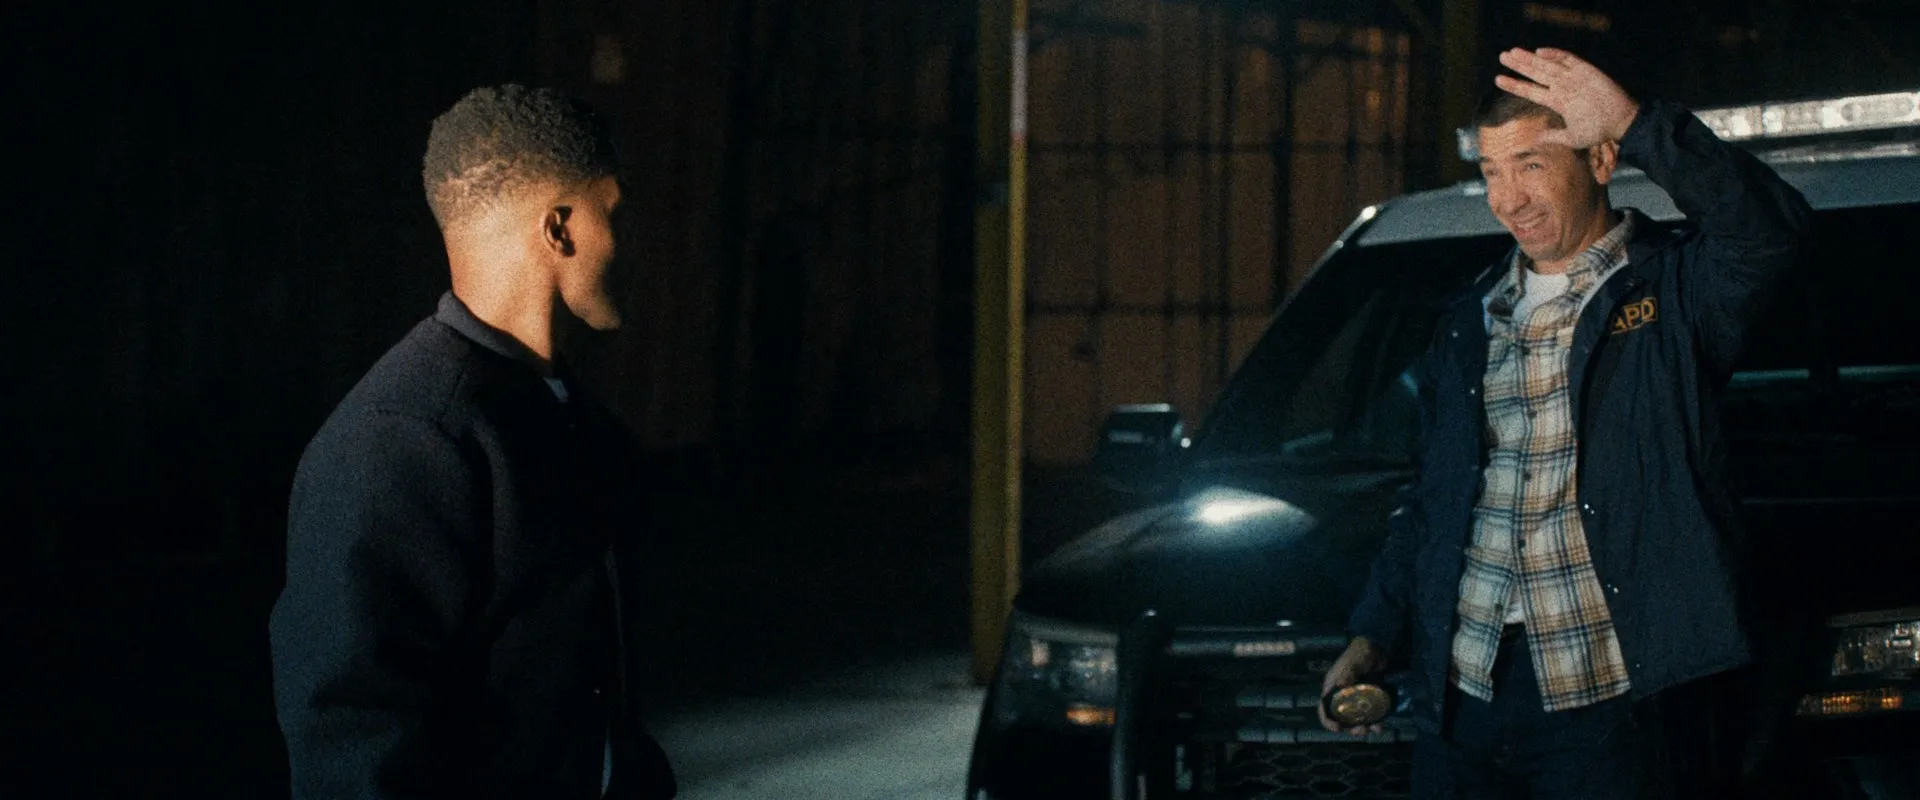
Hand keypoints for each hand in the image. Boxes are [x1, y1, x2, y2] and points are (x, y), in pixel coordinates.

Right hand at [1318, 636, 1386, 735]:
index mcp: (1332, 688)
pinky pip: (1370, 715)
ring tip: (1375, 729)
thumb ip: (1348, 672)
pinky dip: (1375, 722)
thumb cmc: (1361, 653)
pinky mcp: (1369, 700)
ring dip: (1364, 728)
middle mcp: (1342, 696)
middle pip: (1342, 719)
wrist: (1379, 648)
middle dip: (1350, 728)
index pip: (1324, 708)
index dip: (1327, 721)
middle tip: (1361, 730)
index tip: (1337, 728)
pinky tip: (1381, 724)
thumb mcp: (1353, 662)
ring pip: (1357, 720)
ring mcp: (1356, 699)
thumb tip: (1341, 684)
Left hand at [1493, 47, 1639, 148]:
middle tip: (1502, 56)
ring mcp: (1573, 78)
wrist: (1621, 122)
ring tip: (1512, 52)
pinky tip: (1540, 52)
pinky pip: (1569, 60)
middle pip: (1535, 73)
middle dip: (1519, 65)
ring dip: (1530, 58)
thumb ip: (1553, 136)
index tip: (1497, 79)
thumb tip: (1535, 139)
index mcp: (1557, 101)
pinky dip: (1556, 55)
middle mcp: (1562, 87)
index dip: (1514, 85)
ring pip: (1547, 65)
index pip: (1530, 90)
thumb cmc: (1599, 130)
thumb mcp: (1572, 137)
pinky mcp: (1586, 71)